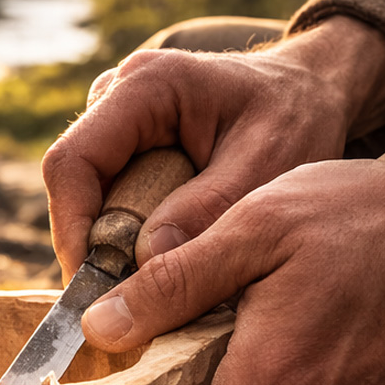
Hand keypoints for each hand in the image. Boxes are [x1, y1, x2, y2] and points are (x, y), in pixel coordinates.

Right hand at [43, 17, 384, 283]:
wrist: (314, 94)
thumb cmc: (297, 119)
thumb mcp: (268, 166)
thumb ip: (208, 211)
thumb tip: (146, 263)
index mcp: (146, 86)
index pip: (73, 161)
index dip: (70, 228)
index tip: (94, 286)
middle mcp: (118, 97)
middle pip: (74, 183)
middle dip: (93, 245)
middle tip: (128, 299)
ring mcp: (117, 122)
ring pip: (87, 196)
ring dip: (110, 244)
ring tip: (151, 284)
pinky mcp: (125, 146)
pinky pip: (107, 200)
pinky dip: (126, 237)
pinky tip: (160, 262)